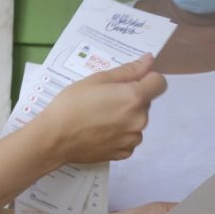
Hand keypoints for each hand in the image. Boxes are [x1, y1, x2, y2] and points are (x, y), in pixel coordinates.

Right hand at [33, 55, 166, 164]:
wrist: (54, 138)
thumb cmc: (73, 103)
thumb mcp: (98, 79)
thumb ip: (129, 70)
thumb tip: (150, 60)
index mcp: (135, 98)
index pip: (160, 83)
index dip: (146, 79)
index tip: (128, 82)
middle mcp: (140, 120)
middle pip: (146, 102)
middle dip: (131, 98)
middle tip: (104, 99)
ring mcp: (132, 139)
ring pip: (137, 121)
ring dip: (126, 117)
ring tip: (99, 117)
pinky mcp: (123, 153)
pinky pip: (128, 138)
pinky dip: (119, 133)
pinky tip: (100, 131)